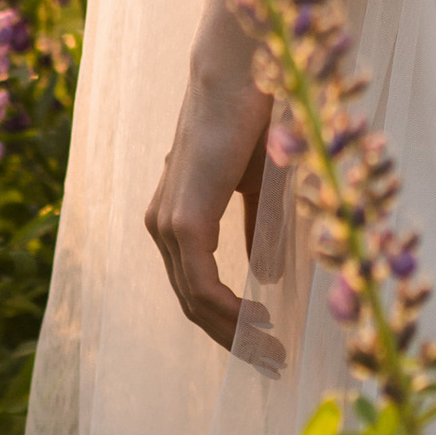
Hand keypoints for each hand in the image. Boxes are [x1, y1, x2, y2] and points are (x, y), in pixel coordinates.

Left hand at [146, 0, 272, 347]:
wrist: (239, 72)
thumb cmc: (253, 116)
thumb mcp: (258, 183)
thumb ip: (256, 227)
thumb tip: (268, 275)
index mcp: (177, 214)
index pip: (195, 285)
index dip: (229, 320)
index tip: (266, 343)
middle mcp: (163, 223)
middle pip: (191, 301)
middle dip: (232, 337)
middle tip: (272, 362)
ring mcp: (169, 223)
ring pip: (194, 299)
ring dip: (233, 332)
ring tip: (271, 351)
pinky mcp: (184, 220)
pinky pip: (202, 284)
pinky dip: (230, 311)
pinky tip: (259, 321)